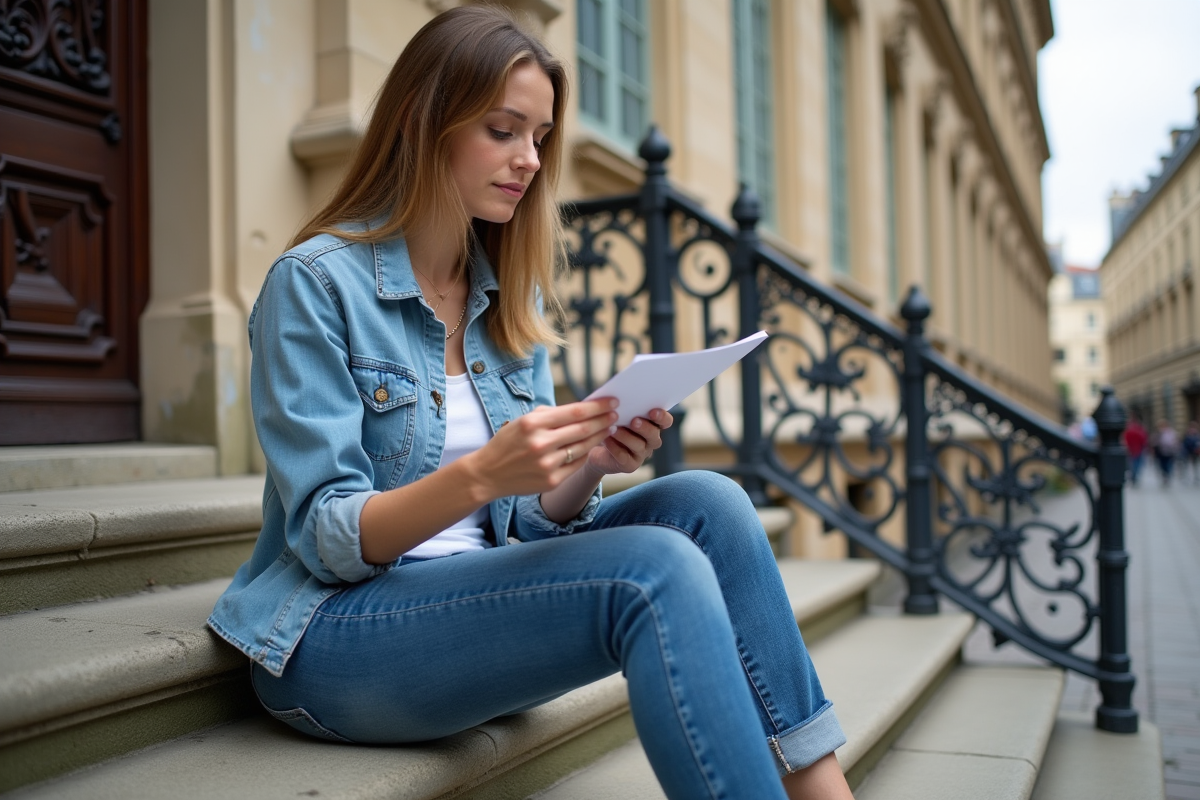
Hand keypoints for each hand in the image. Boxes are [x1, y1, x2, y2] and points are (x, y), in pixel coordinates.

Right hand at [466, 398, 618, 498]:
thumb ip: (550, 414)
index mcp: (533, 424)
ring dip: (599, 436)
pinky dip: (587, 453)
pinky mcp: (551, 481)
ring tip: (609, 428)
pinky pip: (576, 464)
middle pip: (583, 429)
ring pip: (583, 447)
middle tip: (615, 414)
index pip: (575, 412)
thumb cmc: (508, 442)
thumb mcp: (523, 421)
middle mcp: (541, 443)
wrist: (488, 473)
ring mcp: (547, 464)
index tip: (612, 401)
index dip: (597, 406)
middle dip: (603, 420)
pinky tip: (594, 445)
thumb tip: (581, 408)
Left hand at [585, 408, 673, 474]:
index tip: (653, 411)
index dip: (662, 417)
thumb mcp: (616, 412)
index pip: (666, 421)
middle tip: (634, 421)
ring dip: (627, 436)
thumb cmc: (609, 423)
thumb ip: (623, 404)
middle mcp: (650, 441)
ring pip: (639, 446)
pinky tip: (607, 439)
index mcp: (653, 425)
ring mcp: (641, 454)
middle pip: (654, 435)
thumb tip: (620, 392)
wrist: (595, 445)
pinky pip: (624, 457)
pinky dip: (615, 447)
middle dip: (645, 427)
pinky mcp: (630, 465)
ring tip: (614, 429)